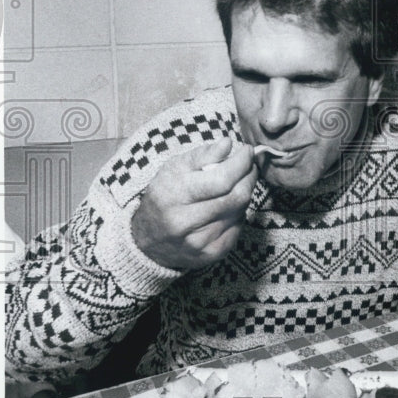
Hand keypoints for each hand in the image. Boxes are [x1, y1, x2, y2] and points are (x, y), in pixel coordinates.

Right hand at [131, 139, 257, 270]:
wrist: (148, 240)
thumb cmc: (164, 196)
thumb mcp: (174, 169)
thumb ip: (202, 155)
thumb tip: (228, 144)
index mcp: (174, 195)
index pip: (221, 179)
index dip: (241, 163)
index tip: (247, 151)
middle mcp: (186, 222)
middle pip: (236, 197)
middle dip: (249, 177)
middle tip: (249, 166)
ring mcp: (200, 241)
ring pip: (239, 211)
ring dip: (243, 194)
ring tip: (235, 185)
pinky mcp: (211, 254)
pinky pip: (238, 228)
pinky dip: (238, 213)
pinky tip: (228, 207)